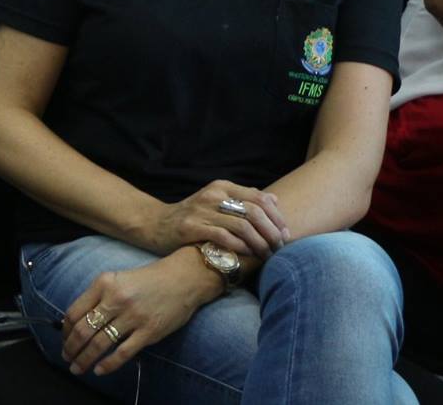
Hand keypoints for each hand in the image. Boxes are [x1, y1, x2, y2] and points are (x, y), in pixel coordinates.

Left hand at [61, 248, 217, 377]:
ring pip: (100, 344)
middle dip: (71, 348)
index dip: (65, 330)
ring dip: (84, 359)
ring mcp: (132, 317)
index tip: (64, 340)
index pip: (75, 312)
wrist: (182, 279)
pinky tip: (99, 370)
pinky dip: (108, 364)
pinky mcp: (149, 332)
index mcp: (103, 284)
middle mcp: (115, 299)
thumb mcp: (117, 279)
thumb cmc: (148, 280)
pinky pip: (123, 352)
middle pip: (84, 330)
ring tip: (78, 368)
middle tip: (66, 358)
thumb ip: (98, 297)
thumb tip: (77, 321)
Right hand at [137, 180, 288, 259]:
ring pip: (242, 225)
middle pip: (254, 211)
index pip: (259, 198)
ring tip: (267, 255)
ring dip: (260, 243)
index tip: (286, 234)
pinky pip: (223, 237)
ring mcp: (200, 211)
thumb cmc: (193, 217)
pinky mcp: (191, 227)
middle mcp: (212, 195)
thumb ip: (243, 199)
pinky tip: (247, 256)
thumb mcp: (217, 202)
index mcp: (221, 187)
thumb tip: (273, 199)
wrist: (156, 225)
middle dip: (272, 232)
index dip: (277, 217)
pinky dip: (240, 247)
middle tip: (280, 247)